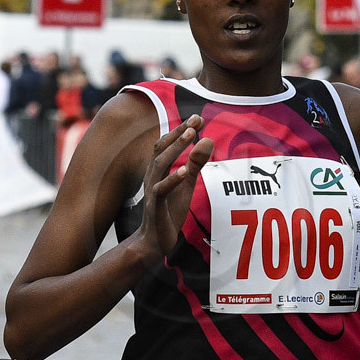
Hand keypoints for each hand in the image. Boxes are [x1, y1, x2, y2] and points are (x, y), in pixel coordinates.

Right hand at [135, 115, 213, 263]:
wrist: (154, 241)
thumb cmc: (169, 210)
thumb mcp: (186, 184)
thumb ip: (196, 163)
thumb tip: (208, 139)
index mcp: (158, 170)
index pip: (166, 144)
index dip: (181, 130)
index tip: (198, 118)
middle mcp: (152, 176)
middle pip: (162, 149)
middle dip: (179, 133)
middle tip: (195, 120)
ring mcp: (152, 191)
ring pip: (160, 165)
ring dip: (176, 148)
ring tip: (191, 135)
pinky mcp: (155, 206)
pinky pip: (161, 190)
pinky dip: (172, 179)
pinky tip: (184, 171)